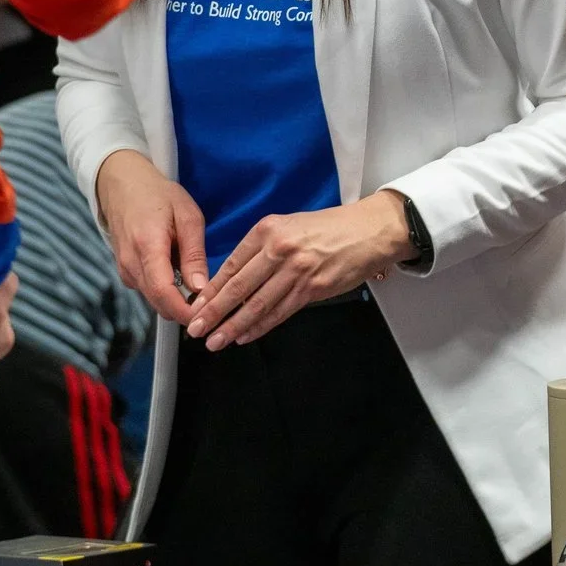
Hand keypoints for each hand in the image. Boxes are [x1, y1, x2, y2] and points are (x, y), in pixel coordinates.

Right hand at [95, 151, 206, 324]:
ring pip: (154, 300)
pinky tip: (181, 280)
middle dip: (185, 311)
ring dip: (176, 303)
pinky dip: (166, 294)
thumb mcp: (188, 216)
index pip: (164, 293)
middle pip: (159, 303)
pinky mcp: (125, 272)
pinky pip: (148, 291)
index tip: (207, 317)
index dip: (185, 311)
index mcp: (147, 247)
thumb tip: (200, 289)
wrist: (123, 184)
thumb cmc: (158, 195)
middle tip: (212, 307)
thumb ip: (193, 254)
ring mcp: (124, 270)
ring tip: (200, 292)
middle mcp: (131, 263)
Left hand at [186, 192, 412, 351]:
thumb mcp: (289, 225)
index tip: (195, 305)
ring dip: (233, 326)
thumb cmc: (329, 228)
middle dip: (213, 312)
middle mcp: (280, 249)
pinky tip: (245, 336)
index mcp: (268, 229)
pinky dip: (260, 326)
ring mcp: (297, 270)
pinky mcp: (313, 289)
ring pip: (258, 304)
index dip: (211, 289)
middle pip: (239, 287)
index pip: (232, 264)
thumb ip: (262, 248)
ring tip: (215, 340)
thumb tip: (235, 278)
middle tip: (196, 328)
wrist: (369, 231)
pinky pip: (280, 312)